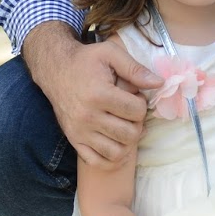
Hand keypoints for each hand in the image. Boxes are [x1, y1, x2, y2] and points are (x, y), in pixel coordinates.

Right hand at [25, 25, 161, 167]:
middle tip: (131, 113)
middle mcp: (88, 116)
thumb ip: (135, 69)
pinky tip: (116, 143)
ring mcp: (79, 131)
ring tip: (124, 126)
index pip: (136, 111)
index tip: (135, 96)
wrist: (55, 69)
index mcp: (99, 94)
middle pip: (129, 134)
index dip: (142, 104)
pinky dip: (111, 158)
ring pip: (116, 152)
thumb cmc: (85, 60)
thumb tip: (159, 83)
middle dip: (137, 124)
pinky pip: (97, 161)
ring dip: (127, 142)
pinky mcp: (73, 140)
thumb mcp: (110, 54)